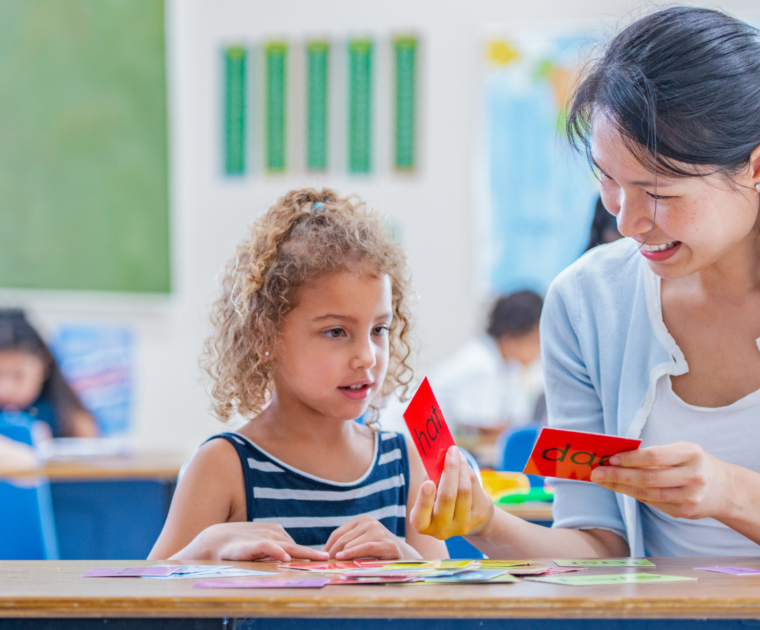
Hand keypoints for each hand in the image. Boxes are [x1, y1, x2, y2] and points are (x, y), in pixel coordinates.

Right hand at [185, 522, 328, 561]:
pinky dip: (275, 551)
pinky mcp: (248, 545)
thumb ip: (274, 552)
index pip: (296, 546)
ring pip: (285, 546)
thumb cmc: (238, 546)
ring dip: (300, 553)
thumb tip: (291, 561)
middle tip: (328, 559)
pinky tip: (285, 557)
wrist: (212, 542)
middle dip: (312, 553)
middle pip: (296, 546)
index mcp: (276, 533)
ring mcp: (261, 538)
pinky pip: (265, 546)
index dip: (311, 554)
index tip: (326, 561)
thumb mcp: (260, 547)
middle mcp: (272, 533)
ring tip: (316, 559)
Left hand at [323, 515, 414, 559]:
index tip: (321, 560)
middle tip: (325, 566)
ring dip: (340, 556)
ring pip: (351, 544)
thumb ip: (347, 544)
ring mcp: (379, 531)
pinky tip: (343, 559)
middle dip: (332, 554)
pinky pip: (365, 548)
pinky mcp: (387, 544)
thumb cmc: (379, 552)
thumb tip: (322, 554)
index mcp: (362, 519)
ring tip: (332, 566)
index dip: (328, 547)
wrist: (405, 557)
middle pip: (342, 540)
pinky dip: (353, 553)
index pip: (338, 534)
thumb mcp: (362, 543)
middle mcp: (370, 522)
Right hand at [410, 446, 493, 539]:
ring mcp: (462, 526)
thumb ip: (431, 478)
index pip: (420, 517)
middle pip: (447, 497)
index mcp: (423, 525)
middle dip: (449, 470)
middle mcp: (441, 530)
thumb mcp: (431, 493)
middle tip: (450, 451)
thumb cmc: (440, 500)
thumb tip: (439, 457)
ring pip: (463, 490)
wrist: (468, 518)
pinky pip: (474, 489)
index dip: (424, 500)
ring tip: (456, 453)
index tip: (428, 483)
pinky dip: (469, 472)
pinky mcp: (479, 517)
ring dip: (461, 467)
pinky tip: (463, 463)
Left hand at [590, 442, 731, 519]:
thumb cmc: (693, 463)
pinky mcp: (684, 512)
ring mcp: (690, 497)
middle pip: (648, 478)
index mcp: (691, 454)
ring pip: (647, 494)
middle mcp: (693, 476)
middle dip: (618, 476)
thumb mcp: (681, 451)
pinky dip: (633, 495)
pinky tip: (619, 488)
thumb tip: (616, 458)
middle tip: (596, 472)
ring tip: (602, 480)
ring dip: (620, 487)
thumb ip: (655, 454)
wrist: (724, 489)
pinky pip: (652, 503)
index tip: (610, 458)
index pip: (655, 456)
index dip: (630, 459)